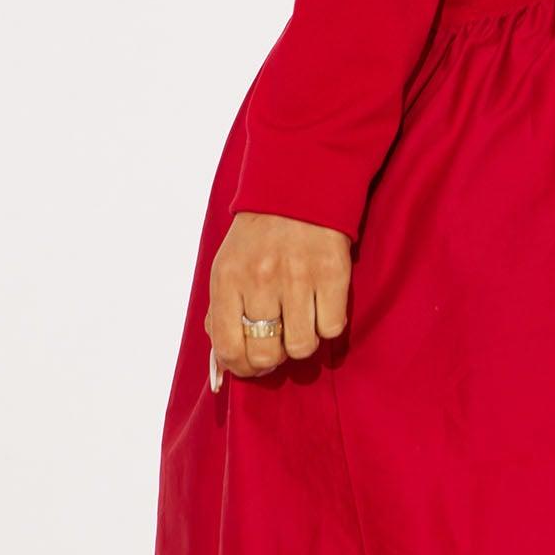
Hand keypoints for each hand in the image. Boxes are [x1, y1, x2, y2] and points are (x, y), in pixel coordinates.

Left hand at [205, 209, 351, 386]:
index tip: (252, 365)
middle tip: (279, 343)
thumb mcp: (227, 265)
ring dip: (302, 341)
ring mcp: (298, 275)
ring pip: (302, 347)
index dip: (242, 368)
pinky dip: (328, 324)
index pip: (228, 348)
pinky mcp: (332, 272)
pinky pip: (332, 328)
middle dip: (273, 358)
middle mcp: (260, 278)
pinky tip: (321, 305)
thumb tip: (224, 361)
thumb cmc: (259, 234)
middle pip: (266, 354)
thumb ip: (221, 312)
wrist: (299, 186)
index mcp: (228, 278)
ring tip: (301, 320)